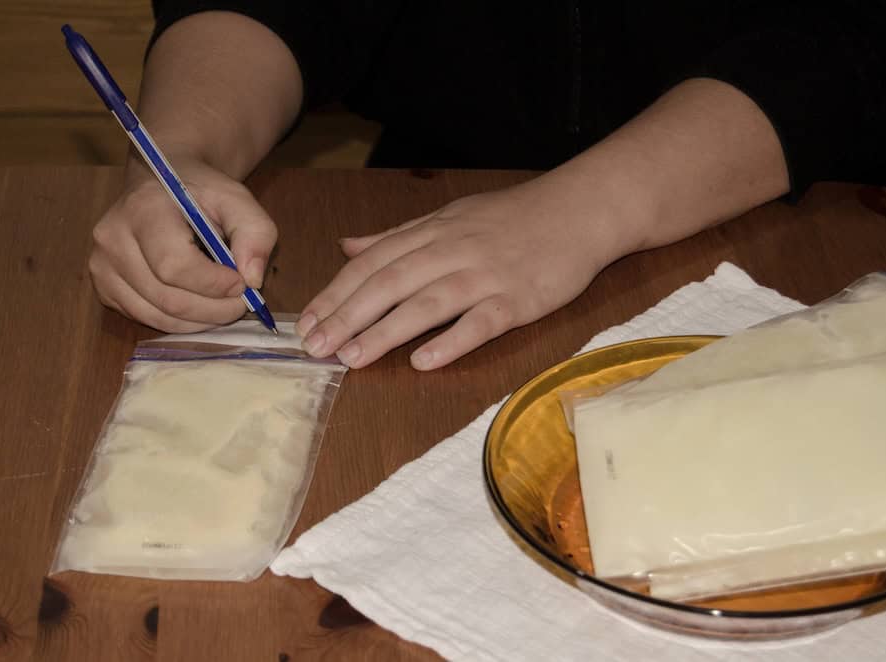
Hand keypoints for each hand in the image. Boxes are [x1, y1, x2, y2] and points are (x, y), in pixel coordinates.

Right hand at [89, 156, 277, 331]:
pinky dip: (180, 322)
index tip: (242, 283)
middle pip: (168, 298)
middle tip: (241, 303)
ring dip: (201, 320)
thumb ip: (255, 232)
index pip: (175, 266)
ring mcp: (102, 266)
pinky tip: (198, 304)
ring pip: (158, 317)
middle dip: (214, 309)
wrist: (161, 184)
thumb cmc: (200, 193)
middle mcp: (112, 239)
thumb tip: (253, 279)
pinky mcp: (103, 288)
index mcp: (143, 209)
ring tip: (223, 304)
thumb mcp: (237, 199)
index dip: (214, 284)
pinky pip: (146, 319)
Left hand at [296, 175, 633, 369]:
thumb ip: (396, 236)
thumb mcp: (448, 216)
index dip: (335, 293)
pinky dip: (451, 340)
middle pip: (389, 283)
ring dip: (386, 331)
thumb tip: (347, 247)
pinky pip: (480, 322)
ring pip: (426, 303)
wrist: (579, 210)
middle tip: (315, 347)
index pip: (371, 263)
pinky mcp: (517, 299)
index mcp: (431, 233)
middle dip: (347, 316)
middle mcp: (451, 251)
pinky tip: (424, 361)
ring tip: (352, 358)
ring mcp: (484, 275)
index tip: (306, 323)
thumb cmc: (511, 217)